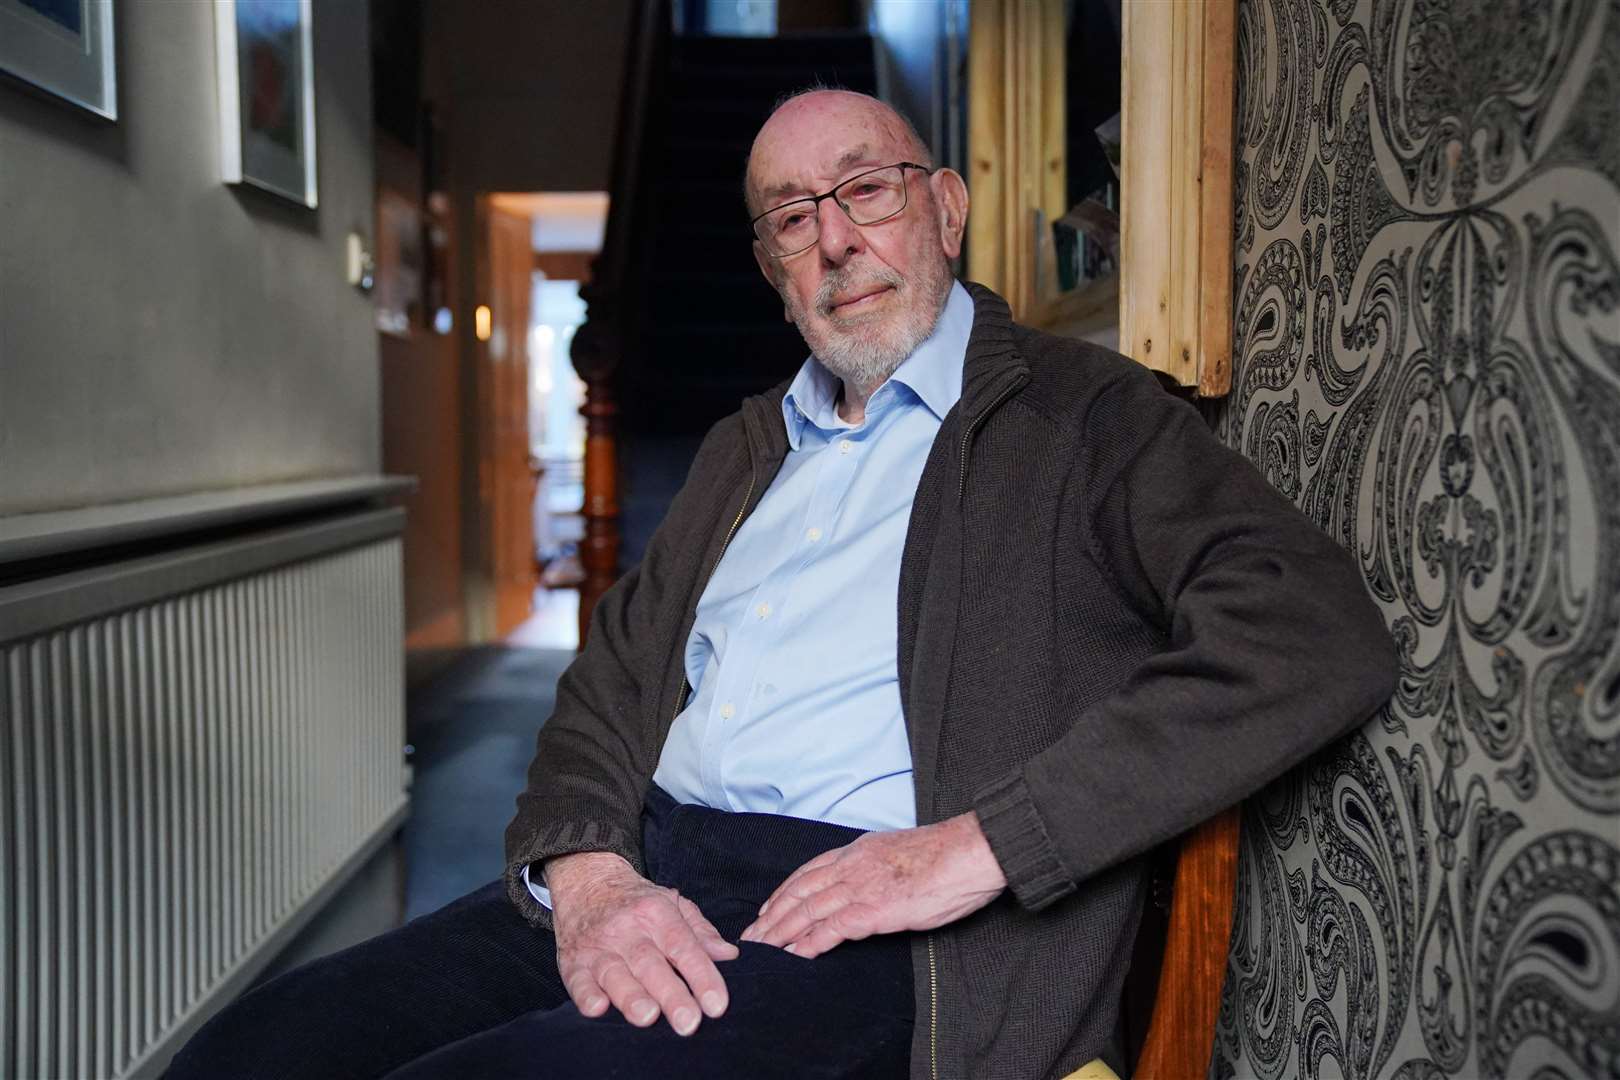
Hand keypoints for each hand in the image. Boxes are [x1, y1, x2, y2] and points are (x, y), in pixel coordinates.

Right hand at [546, 852, 739, 1035]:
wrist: (586, 879)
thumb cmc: (637, 900)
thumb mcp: (673, 903)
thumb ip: (701, 932)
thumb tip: (729, 956)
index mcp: (658, 914)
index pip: (684, 946)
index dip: (702, 976)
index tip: (717, 1005)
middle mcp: (628, 929)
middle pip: (651, 964)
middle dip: (671, 994)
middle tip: (688, 1022)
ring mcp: (598, 946)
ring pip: (615, 973)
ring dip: (630, 997)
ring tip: (648, 1017)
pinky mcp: (573, 962)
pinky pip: (577, 981)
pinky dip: (586, 996)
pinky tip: (598, 1009)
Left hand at [739, 812, 1006, 958]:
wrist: (970, 852)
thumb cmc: (946, 856)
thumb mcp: (898, 852)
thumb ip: (876, 866)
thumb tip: (871, 881)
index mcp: (857, 850)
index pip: (808, 872)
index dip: (783, 893)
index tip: (767, 910)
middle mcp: (851, 866)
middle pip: (798, 892)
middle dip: (771, 916)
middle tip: (750, 937)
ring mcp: (860, 887)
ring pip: (806, 911)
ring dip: (780, 933)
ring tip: (761, 951)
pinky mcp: (873, 910)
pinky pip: (830, 930)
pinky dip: (807, 944)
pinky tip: (792, 956)